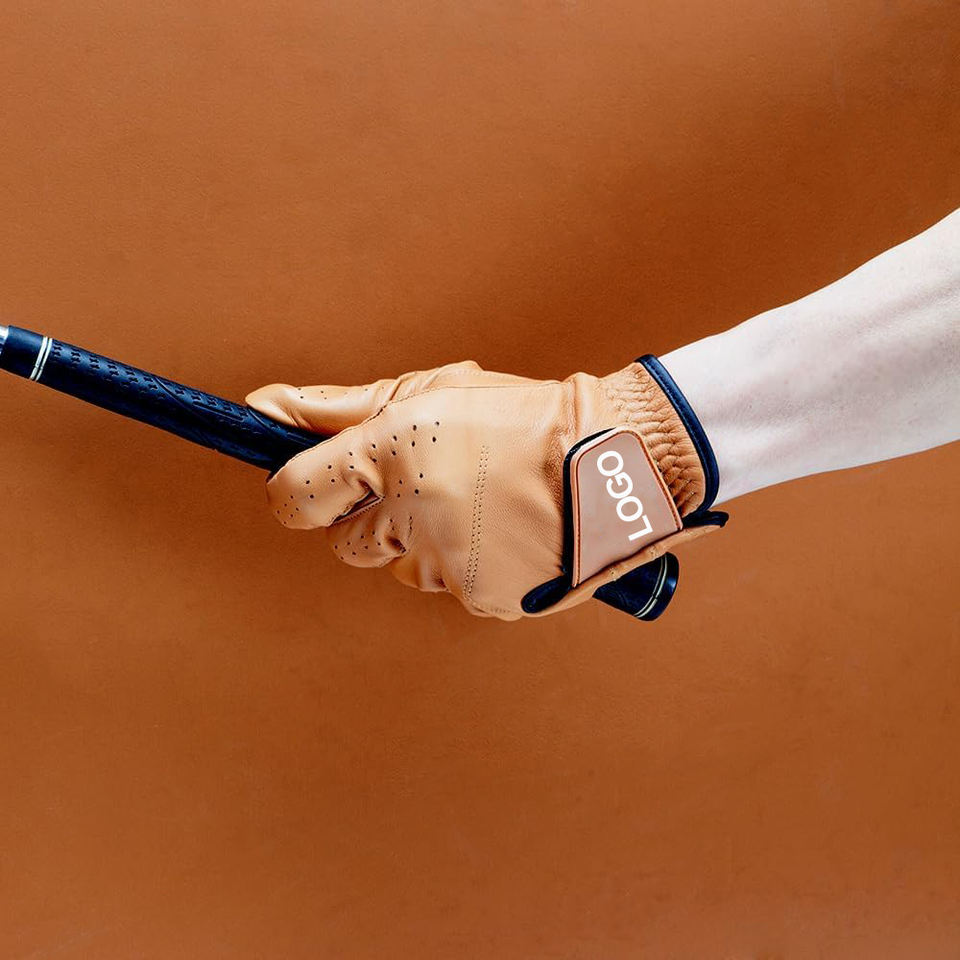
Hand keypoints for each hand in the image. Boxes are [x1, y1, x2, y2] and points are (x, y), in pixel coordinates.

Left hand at [246, 358, 724, 619]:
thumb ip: (336, 408)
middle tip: (432, 483)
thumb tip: (260, 408)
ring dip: (424, 542)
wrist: (612, 461)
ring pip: (401, 567)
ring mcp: (446, 563)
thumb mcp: (429, 393)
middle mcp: (411, 513)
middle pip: (347, 542)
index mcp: (391, 452)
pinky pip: (445, 587)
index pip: (292, 496)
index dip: (299, 492)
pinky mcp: (479, 600)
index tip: (322, 486)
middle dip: (376, 517)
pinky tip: (504, 532)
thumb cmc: (516, 416)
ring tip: (482, 503)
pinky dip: (465, 566)